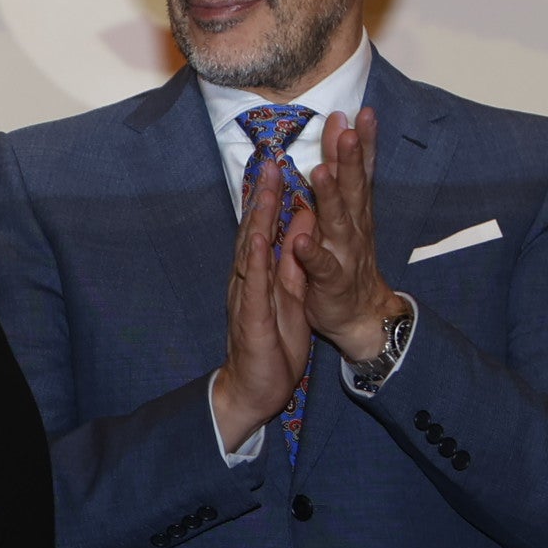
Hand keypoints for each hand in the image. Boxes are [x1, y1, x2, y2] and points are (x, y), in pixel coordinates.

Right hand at [210, 152, 313, 449]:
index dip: (271, 196)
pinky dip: (257, 257)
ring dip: (257, 214)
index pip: (264, 229)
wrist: (253, 391)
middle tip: (271, 156)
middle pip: (254, 230)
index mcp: (259, 275)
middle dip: (262, 193)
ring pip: (251, 249)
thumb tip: (300, 228)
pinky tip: (261, 235)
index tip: (280, 162)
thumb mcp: (288, 296)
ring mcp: (247, 297)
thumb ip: (291, 261)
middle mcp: (248, 279)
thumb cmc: (271, 345)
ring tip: (265, 183)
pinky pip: (255, 284)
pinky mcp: (252, 318)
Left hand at [296, 108, 404, 365]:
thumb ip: (344, 179)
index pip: (360, 170)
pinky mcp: (330, 280)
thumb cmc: (348, 260)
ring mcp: (343, 253)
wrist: (360, 314)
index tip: (361, 111)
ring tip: (320, 171)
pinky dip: (311, 252)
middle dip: (349, 159)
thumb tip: (342, 135)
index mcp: (354, 210)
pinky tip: (300, 238)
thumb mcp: (348, 216)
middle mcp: (353, 226)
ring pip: (337, 221)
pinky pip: (320, 265)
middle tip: (344, 130)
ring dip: (330, 196)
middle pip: (353, 188)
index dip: (362, 142)